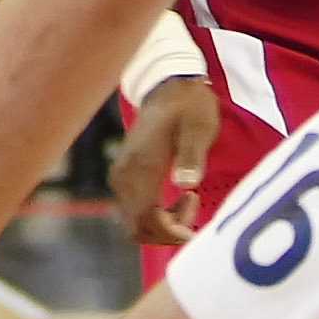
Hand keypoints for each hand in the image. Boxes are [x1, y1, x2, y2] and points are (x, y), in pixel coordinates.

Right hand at [108, 72, 221, 247]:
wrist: (168, 86)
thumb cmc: (188, 107)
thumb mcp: (198, 127)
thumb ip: (191, 155)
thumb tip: (186, 184)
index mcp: (141, 165)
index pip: (146, 219)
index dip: (171, 232)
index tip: (196, 224)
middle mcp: (124, 175)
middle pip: (137, 228)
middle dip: (168, 232)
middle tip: (193, 207)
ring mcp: (121, 175)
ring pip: (135, 222)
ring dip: (163, 224)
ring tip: (189, 200)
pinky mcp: (124, 175)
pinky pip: (135, 211)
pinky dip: (157, 216)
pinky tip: (178, 198)